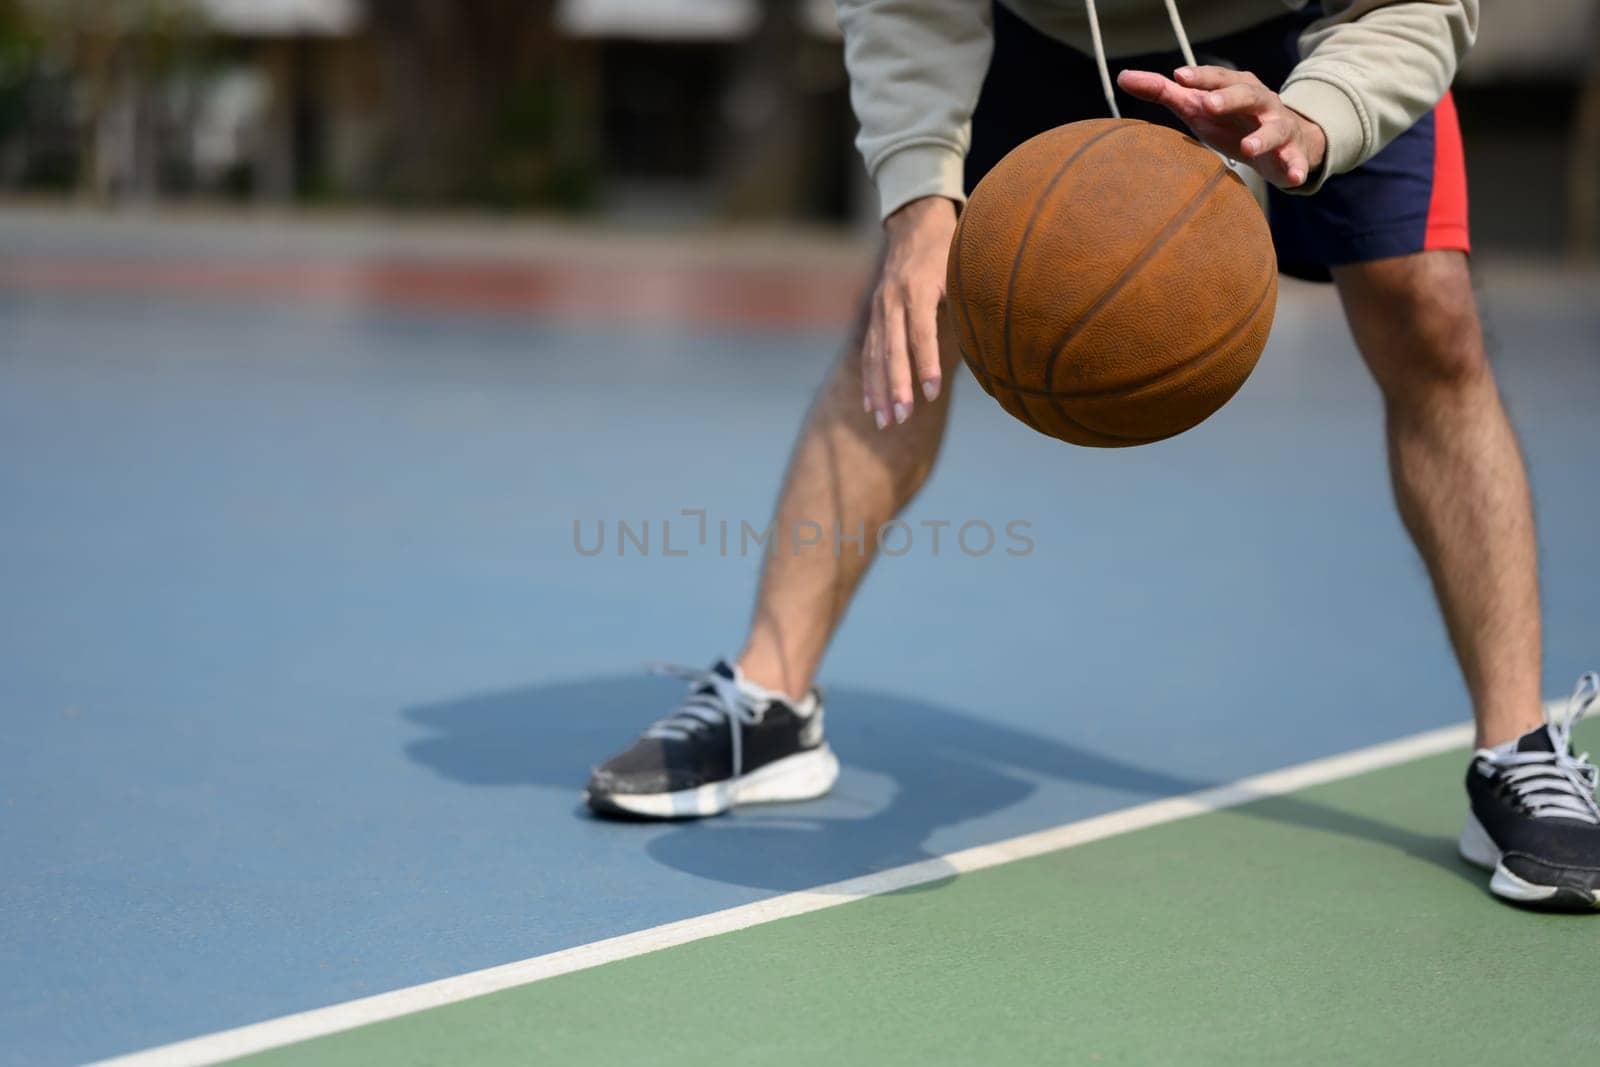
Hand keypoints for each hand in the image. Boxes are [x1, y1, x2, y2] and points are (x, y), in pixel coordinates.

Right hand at [865, 196, 956, 427]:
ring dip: (880, 391)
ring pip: (875, 355)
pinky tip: (872, 406)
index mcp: (918, 287)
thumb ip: (970, 300)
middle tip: (903, 417)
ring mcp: (880, 308)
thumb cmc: (950, 249)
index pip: (920, 332)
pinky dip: (869, 381)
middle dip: (896, 386)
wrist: (915, 223)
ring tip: (886, 423)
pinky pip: (868, 353)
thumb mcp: (963, 267)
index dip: (925, 363)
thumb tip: (993, 342)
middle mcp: (893, 298)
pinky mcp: (874, 316)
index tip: (931, 393)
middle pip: (891, 348)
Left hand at [1116, 66, 1326, 189]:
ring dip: (1263, 136)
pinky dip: (1297, 167)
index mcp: (1235, 87)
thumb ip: (1163, 92)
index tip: (1178, 77)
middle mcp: (1260, 102)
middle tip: (1209, 104)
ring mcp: (1278, 126)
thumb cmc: (1230, 121)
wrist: (1281, 141)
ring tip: (1249, 147)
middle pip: (1247, 94)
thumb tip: (1123, 77)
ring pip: (1274, 127)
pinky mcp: (1291, 153)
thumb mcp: (1197, 107)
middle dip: (1230, 98)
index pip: (1217, 78)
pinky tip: (1293, 178)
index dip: (1200, 77)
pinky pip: (1295, 159)